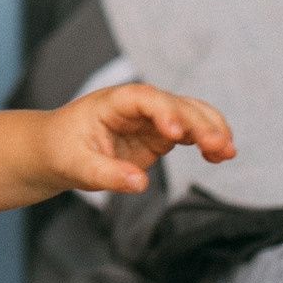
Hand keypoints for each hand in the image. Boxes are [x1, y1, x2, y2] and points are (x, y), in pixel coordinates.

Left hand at [46, 83, 234, 195]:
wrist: (55, 150)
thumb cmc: (61, 151)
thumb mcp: (75, 166)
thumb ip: (106, 174)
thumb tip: (140, 184)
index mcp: (113, 102)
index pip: (143, 98)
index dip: (163, 111)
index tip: (175, 133)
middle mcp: (138, 105)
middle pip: (176, 105)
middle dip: (198, 124)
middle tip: (218, 146)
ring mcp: (153, 119)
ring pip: (191, 115)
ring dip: (212, 130)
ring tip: (226, 152)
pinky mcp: (161, 135)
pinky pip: (191, 133)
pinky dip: (207, 142)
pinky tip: (220, 156)